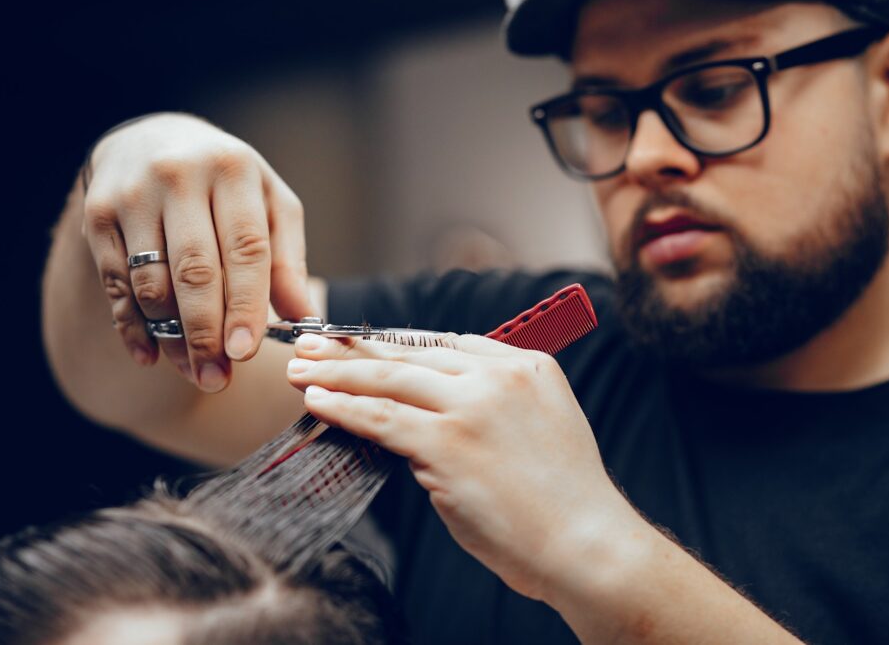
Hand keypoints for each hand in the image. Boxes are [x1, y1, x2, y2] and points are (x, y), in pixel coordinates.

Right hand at [82, 113, 314, 391]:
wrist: (151, 141)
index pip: (245, 247)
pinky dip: (133, 326)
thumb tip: (306, 318)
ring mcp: (133, 195)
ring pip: (152, 282)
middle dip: (206, 332)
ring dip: (172, 337)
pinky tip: (150, 357)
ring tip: (195, 373)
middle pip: (195, 269)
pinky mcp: (97, 215)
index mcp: (233, 169)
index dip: (246, 304)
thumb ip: (287, 260)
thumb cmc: (226, 183)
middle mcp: (179, 176)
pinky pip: (116, 283)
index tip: (246, 352)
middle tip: (218, 378)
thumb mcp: (269, 205)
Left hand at [286, 333, 637, 600]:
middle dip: (354, 347)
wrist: (587, 545)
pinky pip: (382, 417)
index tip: (362, 342)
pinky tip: (319, 402)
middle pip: (411, 352)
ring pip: (389, 378)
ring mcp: (473, 406)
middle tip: (313, 345)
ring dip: (337, 373)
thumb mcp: (541, 427)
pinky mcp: (448, 442)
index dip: (396, 342)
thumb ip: (492, 405)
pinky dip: (344, 408)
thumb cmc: (562, 500)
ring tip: (301, 372)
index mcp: (527, 365)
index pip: (446, 343)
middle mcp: (500, 376)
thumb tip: (430, 407)